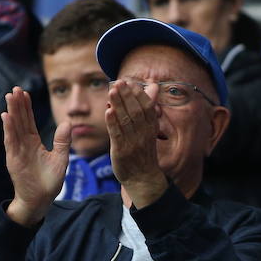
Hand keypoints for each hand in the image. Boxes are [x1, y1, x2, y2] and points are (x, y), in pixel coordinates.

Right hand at [2, 87, 69, 226]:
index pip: (29, 121)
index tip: (24, 92)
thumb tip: (68, 122)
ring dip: (11, 112)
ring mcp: (17, 151)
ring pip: (14, 127)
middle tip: (15, 88)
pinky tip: (6, 116)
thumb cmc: (49, 182)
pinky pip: (11, 141)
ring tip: (9, 96)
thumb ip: (62, 141)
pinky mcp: (13, 159)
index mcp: (34, 143)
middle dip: (17, 104)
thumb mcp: (60, 159)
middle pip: (20, 120)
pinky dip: (8, 129)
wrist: (40, 200)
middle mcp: (23, 144)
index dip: (27, 107)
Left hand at [106, 79, 165, 206]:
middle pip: (136, 111)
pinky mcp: (121, 151)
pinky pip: (117, 135)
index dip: (139, 94)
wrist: (143, 178)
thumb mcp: (150, 128)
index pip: (147, 107)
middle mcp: (143, 134)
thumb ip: (148, 107)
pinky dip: (112, 123)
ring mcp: (132, 143)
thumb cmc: (144, 150)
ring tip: (112, 91)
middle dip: (127, 96)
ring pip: (126, 121)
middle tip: (119, 82)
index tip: (130, 82)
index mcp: (150, 127)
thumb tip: (152, 86)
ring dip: (119, 105)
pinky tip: (108, 111)